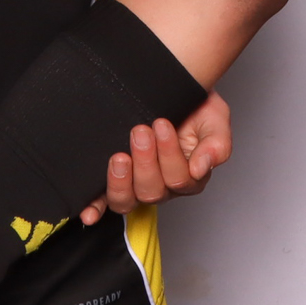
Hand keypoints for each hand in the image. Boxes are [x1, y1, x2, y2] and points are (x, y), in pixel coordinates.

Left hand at [77, 92, 230, 225]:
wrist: (169, 91)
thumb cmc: (194, 107)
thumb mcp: (215, 119)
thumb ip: (216, 144)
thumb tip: (201, 168)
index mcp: (190, 176)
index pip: (180, 179)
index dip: (169, 153)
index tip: (161, 124)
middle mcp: (164, 186)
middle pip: (153, 191)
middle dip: (145, 160)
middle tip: (141, 131)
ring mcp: (137, 187)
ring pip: (128, 201)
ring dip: (121, 180)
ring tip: (120, 157)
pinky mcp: (115, 183)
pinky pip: (104, 204)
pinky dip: (96, 209)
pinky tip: (89, 212)